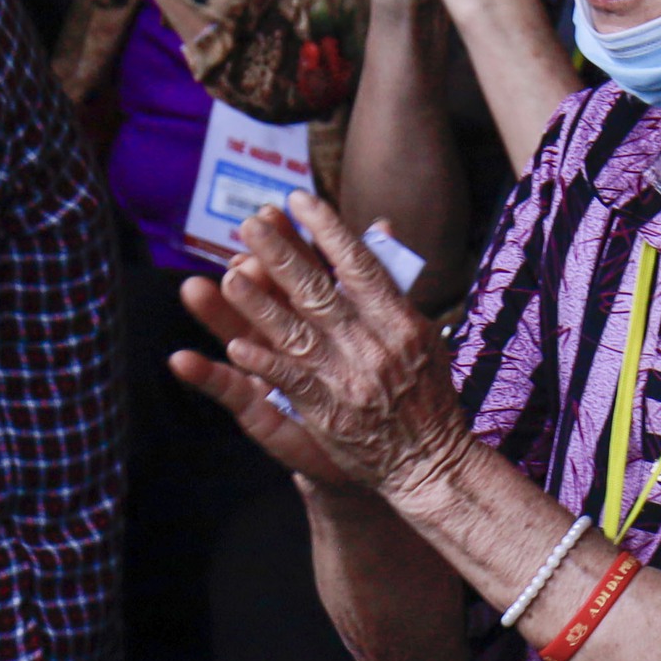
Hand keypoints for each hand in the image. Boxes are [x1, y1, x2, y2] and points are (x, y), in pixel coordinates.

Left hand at [175, 192, 473, 498]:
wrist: (430, 460)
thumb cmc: (427, 392)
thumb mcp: (423, 333)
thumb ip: (395, 283)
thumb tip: (380, 228)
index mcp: (401, 320)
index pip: (361, 265)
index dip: (328, 230)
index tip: (299, 200)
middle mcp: (376, 345)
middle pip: (320, 291)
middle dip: (282, 254)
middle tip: (250, 223)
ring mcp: (350, 379)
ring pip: (297, 333)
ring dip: (260, 304)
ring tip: (229, 274)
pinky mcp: (328, 413)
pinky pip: (291, 383)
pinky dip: (265, 363)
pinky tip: (238, 345)